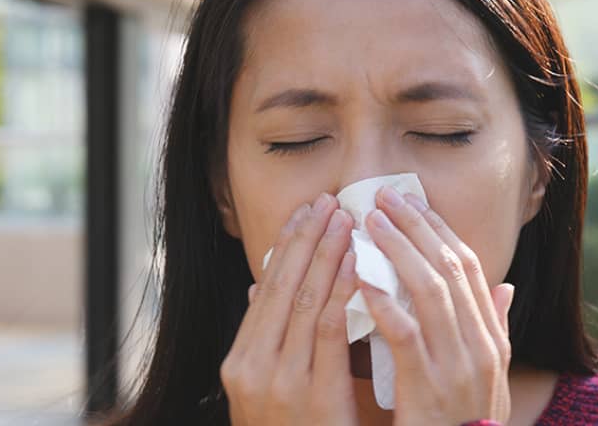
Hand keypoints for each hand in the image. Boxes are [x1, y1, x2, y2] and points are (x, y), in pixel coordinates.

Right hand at [221, 192, 359, 425]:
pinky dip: (342, 291)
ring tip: (345, 219)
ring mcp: (277, 381)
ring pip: (303, 301)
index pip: (265, 290)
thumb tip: (263, 283)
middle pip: (280, 286)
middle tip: (329, 201)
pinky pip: (327, 331)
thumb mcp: (270, 387)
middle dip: (306, 239)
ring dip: (325, 254)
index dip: (287, 247)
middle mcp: (250, 367)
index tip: (306, 213)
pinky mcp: (309, 395)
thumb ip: (268, 337)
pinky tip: (357, 264)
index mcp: (239, 362)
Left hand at [359, 186, 514, 424]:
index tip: (411, 201)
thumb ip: (491, 327)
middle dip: (416, 227)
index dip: (438, 229)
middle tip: (383, 196)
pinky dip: (385, 302)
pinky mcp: (429, 387)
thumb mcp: (487, 375)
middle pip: (449, 268)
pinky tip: (361, 278)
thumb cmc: (463, 420)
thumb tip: (504, 285)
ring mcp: (457, 366)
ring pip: (430, 291)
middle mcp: (480, 345)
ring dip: (398, 251)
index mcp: (491, 337)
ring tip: (369, 223)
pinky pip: (406, 334)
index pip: (468, 267)